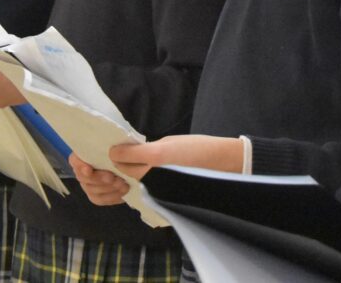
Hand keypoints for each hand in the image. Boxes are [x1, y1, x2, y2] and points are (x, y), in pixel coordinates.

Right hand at [69, 153, 129, 205]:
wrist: (128, 165)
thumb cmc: (120, 151)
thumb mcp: (116, 145)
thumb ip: (111, 147)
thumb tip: (113, 150)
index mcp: (83, 155)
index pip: (74, 160)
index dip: (80, 166)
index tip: (88, 170)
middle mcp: (82, 171)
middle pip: (83, 178)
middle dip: (99, 179)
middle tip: (113, 178)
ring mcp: (88, 185)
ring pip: (92, 191)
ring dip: (108, 188)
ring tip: (123, 184)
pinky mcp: (96, 196)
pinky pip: (101, 199)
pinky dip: (112, 196)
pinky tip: (123, 192)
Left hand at [109, 135, 244, 179]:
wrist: (222, 164)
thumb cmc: (198, 147)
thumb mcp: (170, 141)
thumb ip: (148, 148)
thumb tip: (132, 151)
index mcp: (154, 156)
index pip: (122, 156)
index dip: (118, 151)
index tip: (119, 148)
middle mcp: (153, 175)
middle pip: (126, 171)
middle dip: (124, 163)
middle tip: (128, 156)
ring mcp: (159, 190)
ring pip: (137, 182)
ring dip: (135, 175)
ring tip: (141, 166)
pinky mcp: (165, 199)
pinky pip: (148, 192)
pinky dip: (146, 185)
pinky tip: (153, 177)